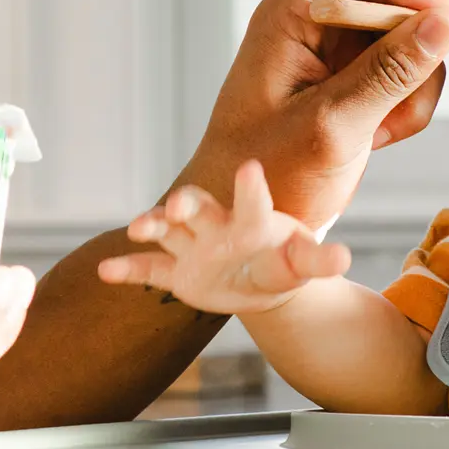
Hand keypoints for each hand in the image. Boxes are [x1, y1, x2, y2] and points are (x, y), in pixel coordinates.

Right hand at [98, 161, 350, 314]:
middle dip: (185, 204)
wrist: (259, 280)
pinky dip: (128, 269)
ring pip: (167, 230)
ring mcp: (192, 246)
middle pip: (197, 207)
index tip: (248, 168)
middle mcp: (216, 225)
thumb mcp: (303, 265)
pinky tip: (105, 272)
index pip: (252, 202)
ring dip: (152, 224)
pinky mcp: (176, 271)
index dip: (251, 188)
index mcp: (252, 221)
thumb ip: (319, 261)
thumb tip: (344, 258)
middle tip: (178, 205)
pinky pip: (149, 268)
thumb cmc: (284, 262)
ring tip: (137, 227)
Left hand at [182, 0, 448, 230]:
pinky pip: (411, 66)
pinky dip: (411, 101)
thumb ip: (389, 73)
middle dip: (417, 26)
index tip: (434, 18)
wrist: (248, 218)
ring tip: (383, 130)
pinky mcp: (359, 77)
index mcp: (290, 15)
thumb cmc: (268, 175)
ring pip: (411, 27)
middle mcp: (315, 21)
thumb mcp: (332, 126)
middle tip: (416, 79)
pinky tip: (380, 138)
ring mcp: (339, 48)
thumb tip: (446, 23)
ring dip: (417, 79)